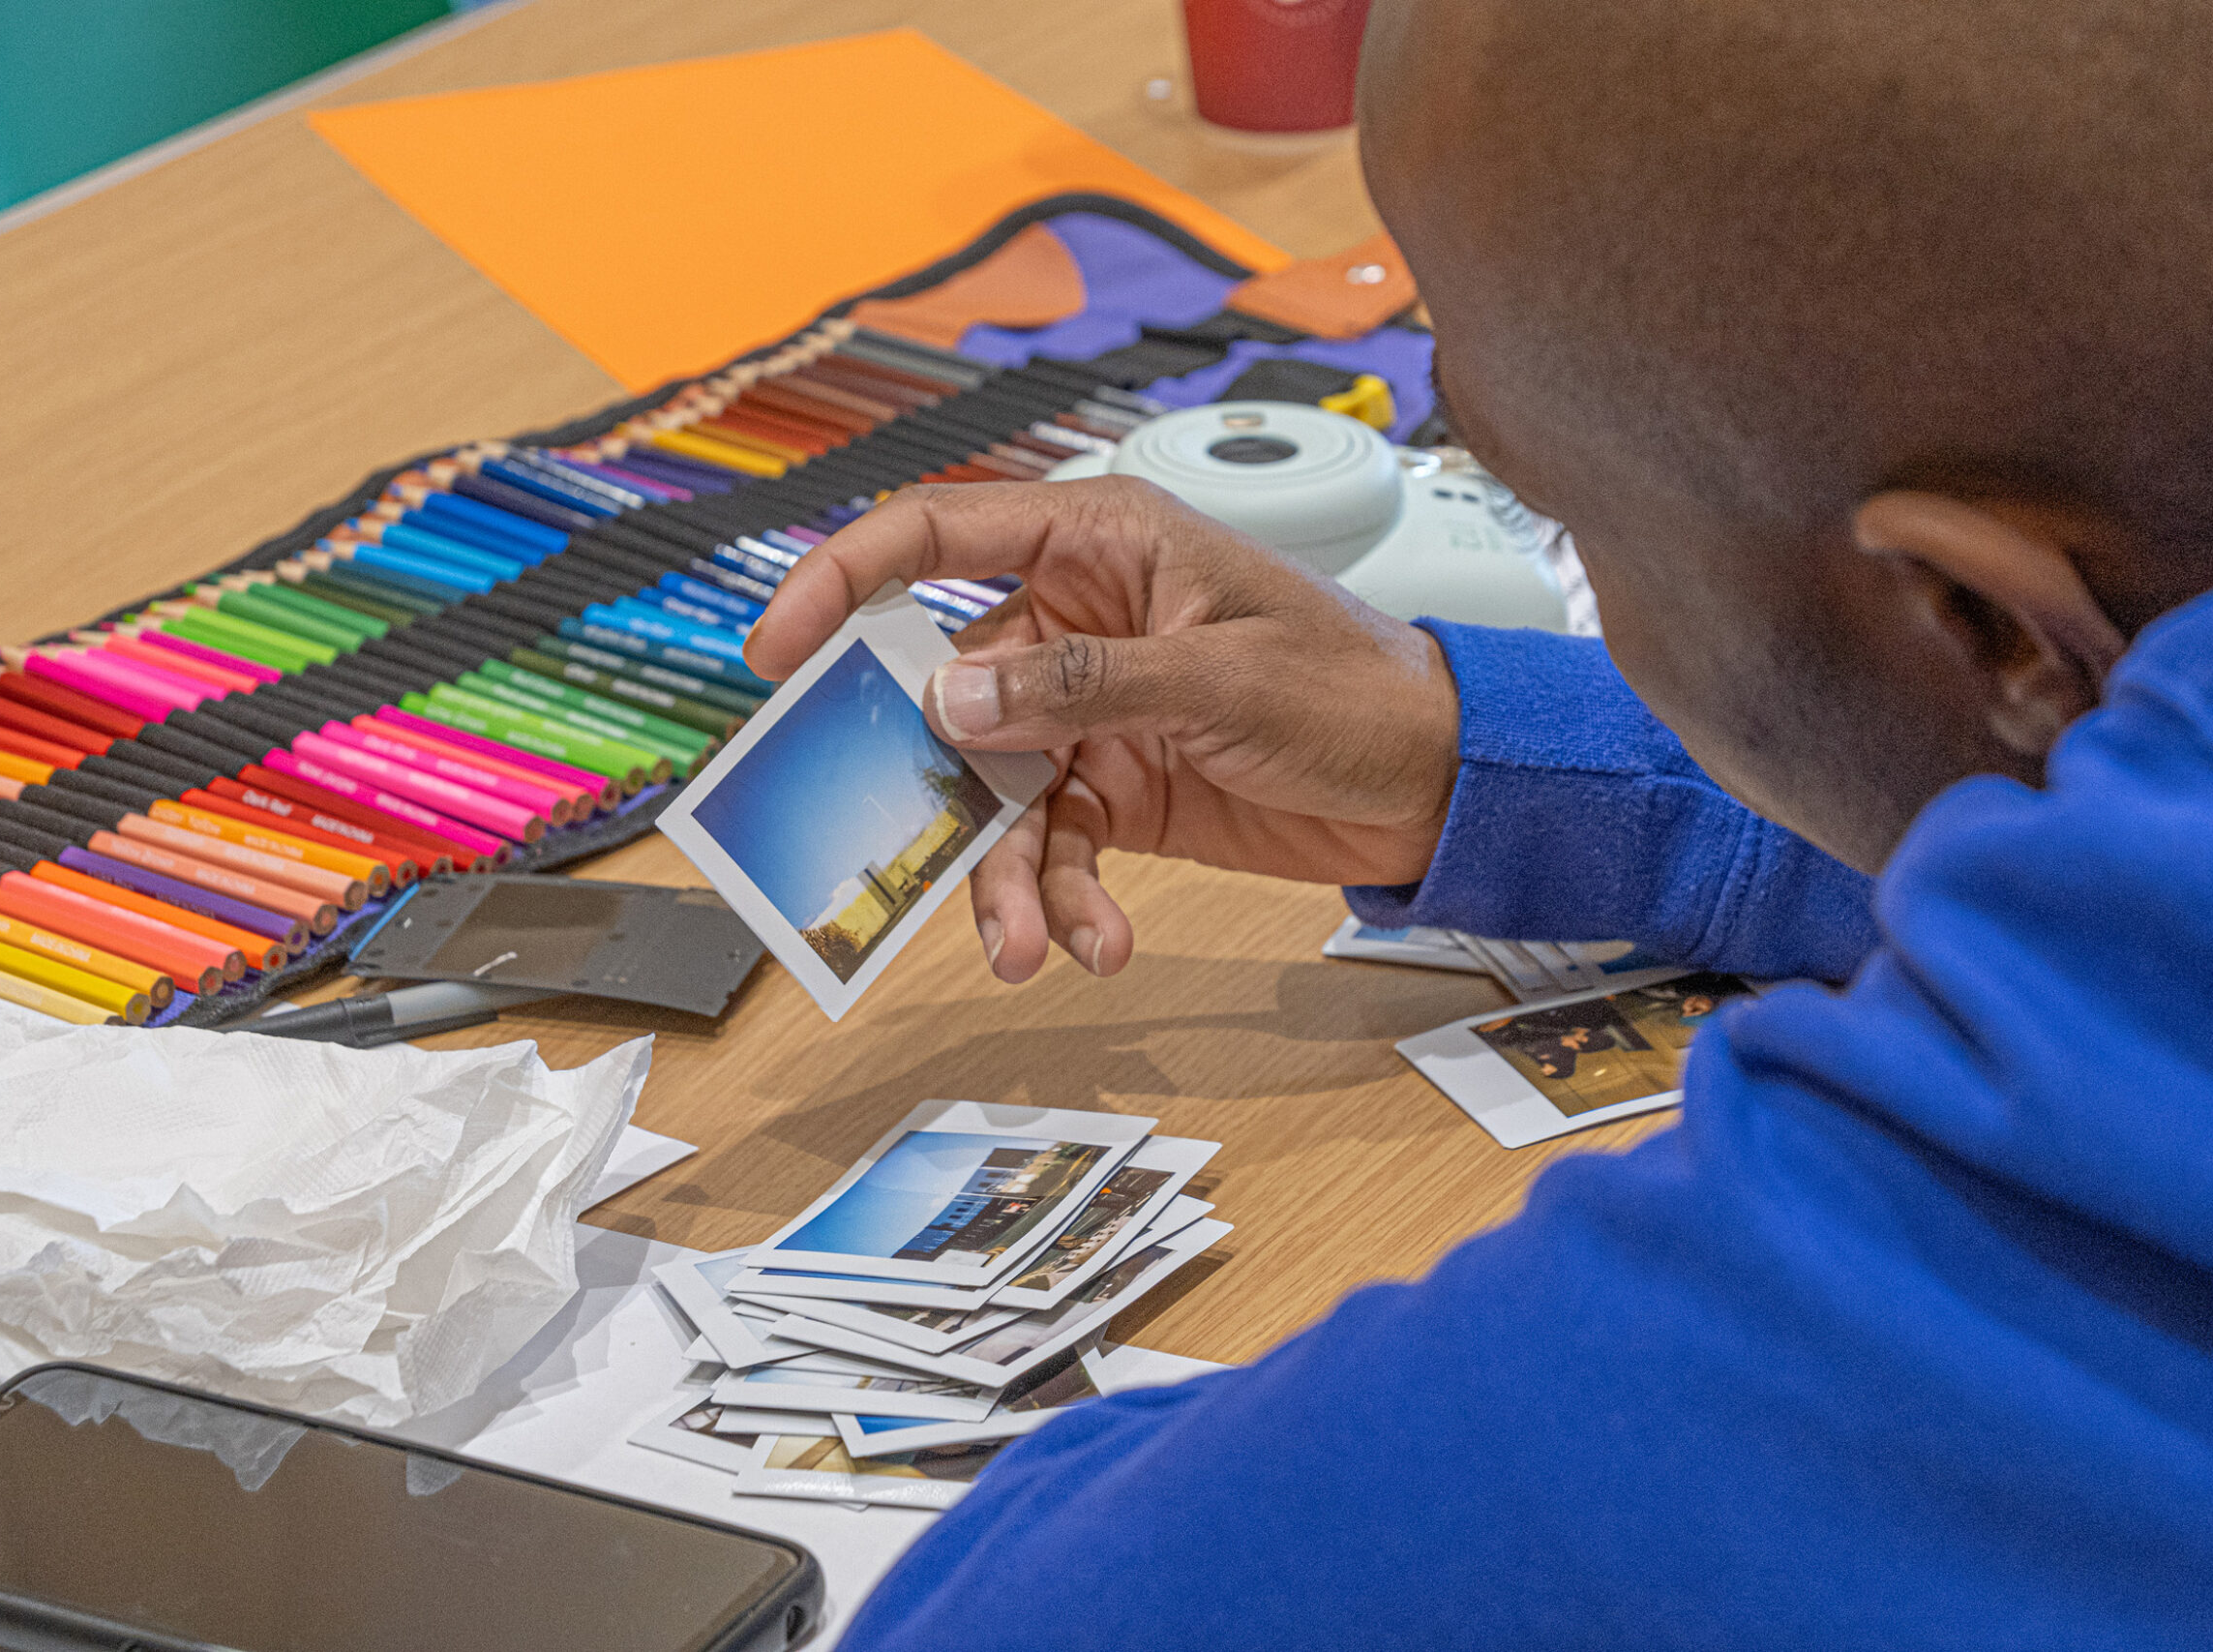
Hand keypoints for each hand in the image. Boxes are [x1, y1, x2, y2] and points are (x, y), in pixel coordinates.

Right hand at [744, 477, 1460, 982]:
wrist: (1438, 783)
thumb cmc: (1356, 689)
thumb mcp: (1222, 679)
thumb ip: (1085, 685)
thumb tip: (949, 700)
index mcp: (1098, 542)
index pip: (938, 536)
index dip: (842, 579)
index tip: (774, 646)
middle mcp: (1076, 620)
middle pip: (947, 693)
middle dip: (925, 785)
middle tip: (885, 856)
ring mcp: (1090, 709)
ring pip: (993, 791)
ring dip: (1003, 876)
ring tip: (1026, 947)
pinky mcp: (1114, 786)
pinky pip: (1052, 845)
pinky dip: (1062, 899)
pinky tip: (1094, 942)